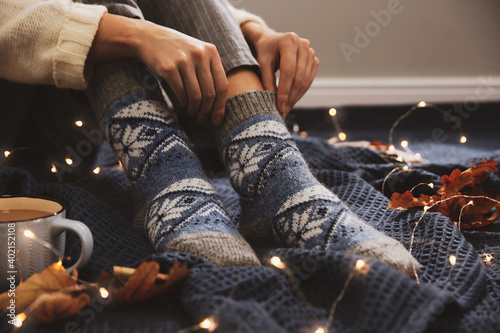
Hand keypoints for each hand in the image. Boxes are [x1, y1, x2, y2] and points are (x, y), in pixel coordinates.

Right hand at [88, 14, 227, 125]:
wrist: (148, 37)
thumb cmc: (177, 50)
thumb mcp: (198, 52)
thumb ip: (210, 70)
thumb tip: (220, 104)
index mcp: (211, 51)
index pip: (222, 85)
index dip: (220, 106)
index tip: (217, 120)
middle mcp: (199, 55)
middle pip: (209, 93)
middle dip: (207, 112)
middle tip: (202, 121)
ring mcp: (183, 61)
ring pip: (196, 96)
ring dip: (194, 110)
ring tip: (192, 115)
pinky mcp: (168, 68)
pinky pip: (181, 93)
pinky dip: (183, 103)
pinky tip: (182, 106)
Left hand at [241, 22, 318, 118]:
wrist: (271, 41)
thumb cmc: (265, 51)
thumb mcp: (262, 63)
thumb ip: (267, 80)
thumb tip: (274, 100)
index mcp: (289, 41)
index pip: (288, 71)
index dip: (284, 91)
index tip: (279, 106)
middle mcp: (303, 45)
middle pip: (299, 77)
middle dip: (290, 97)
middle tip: (282, 111)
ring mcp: (310, 52)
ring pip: (305, 80)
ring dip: (296, 97)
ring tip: (286, 108)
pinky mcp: (313, 60)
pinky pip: (309, 79)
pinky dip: (301, 91)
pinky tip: (292, 100)